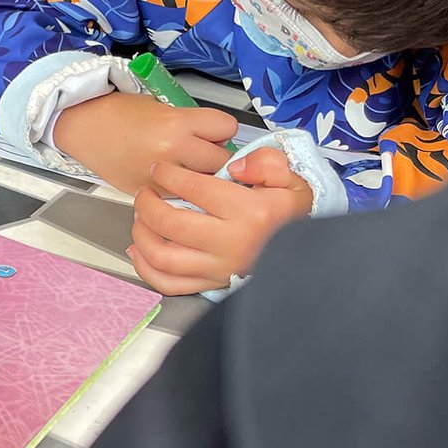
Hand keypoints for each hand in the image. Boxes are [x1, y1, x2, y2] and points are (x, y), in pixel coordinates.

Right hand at [53, 92, 239, 192]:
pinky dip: (178, 191)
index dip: (221, 129)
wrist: (82, 126)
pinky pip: (180, 196)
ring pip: (204, 184)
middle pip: (222, 161)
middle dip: (217, 157)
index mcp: (176, 122)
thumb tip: (216, 140)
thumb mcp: (159, 105)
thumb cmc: (116, 113)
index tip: (214, 132)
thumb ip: (190, 123)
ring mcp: (159, 176)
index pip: (227, 128)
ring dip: (200, 177)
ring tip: (185, 167)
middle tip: (203, 152)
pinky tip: (166, 179)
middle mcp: (171, 150)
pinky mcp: (148, 192)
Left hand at [128, 153, 314, 294]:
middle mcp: (231, 243)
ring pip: (163, 256)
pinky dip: (146, 268)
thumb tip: (235, 166)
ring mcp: (219, 268)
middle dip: (147, 203)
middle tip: (144, 192)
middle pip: (170, 223)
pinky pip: (170, 284)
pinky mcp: (213, 284)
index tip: (158, 169)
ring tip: (140, 217)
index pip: (195, 188)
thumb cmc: (290, 215)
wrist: (307, 252)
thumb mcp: (290, 179)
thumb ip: (266, 163)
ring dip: (142, 234)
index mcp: (250, 213)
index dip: (168, 175)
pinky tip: (139, 250)